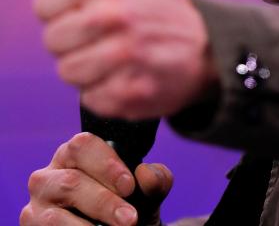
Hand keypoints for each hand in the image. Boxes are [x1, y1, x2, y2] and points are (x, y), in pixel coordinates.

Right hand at [20, 132, 172, 225]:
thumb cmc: (128, 205)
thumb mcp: (147, 192)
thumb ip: (156, 179)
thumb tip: (145, 174)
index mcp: (75, 153)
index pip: (83, 145)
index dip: (106, 164)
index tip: (129, 186)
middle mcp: (49, 176)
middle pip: (70, 182)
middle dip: (104, 202)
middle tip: (131, 218)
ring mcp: (36, 206)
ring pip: (54, 216)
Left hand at [33, 0, 218, 119]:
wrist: (208, 45)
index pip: (44, 6)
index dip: (66, 8)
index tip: (95, 6)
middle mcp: (112, 17)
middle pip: (54, 42)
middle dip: (78, 39)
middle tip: (112, 32)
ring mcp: (124, 58)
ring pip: (69, 72)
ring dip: (92, 67)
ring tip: (122, 54)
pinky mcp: (132, 94)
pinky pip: (92, 99)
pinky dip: (109, 91)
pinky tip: (132, 74)